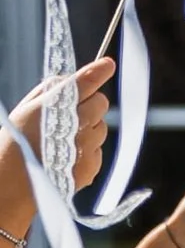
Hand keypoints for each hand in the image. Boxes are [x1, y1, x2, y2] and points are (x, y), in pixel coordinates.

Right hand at [0, 59, 113, 234]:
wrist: (13, 183)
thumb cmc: (16, 141)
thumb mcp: (26, 108)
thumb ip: (51, 91)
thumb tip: (72, 80)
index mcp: (54, 106)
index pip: (84, 83)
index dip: (98, 71)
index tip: (108, 65)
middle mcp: (74, 126)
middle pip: (101, 103)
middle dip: (90, 103)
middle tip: (72, 112)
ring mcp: (85, 148)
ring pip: (101, 127)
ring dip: (89, 128)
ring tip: (64, 139)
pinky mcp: (91, 166)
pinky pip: (98, 150)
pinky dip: (87, 150)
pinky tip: (66, 156)